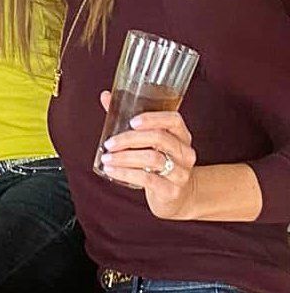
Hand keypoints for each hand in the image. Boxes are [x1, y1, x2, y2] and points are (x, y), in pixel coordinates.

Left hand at [96, 90, 198, 218]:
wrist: (176, 196)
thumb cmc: (158, 160)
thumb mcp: (148, 140)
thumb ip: (128, 118)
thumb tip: (106, 96)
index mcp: (181, 135)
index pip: (173, 120)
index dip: (152, 118)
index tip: (131, 121)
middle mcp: (185, 152)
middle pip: (159, 138)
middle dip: (129, 139)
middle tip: (108, 144)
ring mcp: (181, 172)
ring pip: (153, 158)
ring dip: (124, 158)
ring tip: (106, 159)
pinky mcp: (172, 191)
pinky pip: (148, 180)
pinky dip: (126, 174)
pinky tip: (111, 171)